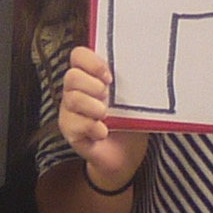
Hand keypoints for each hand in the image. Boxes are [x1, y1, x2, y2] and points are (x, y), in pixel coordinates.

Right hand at [53, 46, 147, 186]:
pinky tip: (102, 132)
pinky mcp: (69, 130)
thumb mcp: (133, 98)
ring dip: (94, 107)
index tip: (109, 76)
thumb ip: (130, 81)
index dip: (91, 61)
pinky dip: (92, 127)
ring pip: (72, 98)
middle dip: (93, 86)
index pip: (78, 56)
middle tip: (108, 98)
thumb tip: (142, 67)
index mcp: (90, 77)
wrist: (125, 156)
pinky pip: (74, 122)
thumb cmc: (128, 122)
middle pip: (72, 76)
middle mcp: (76, 91)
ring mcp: (70, 111)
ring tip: (106, 116)